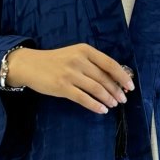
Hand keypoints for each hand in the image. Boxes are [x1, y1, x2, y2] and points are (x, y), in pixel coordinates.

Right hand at [10, 43, 134, 113]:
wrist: (30, 64)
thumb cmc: (55, 61)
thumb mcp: (75, 55)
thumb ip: (92, 64)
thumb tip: (114, 79)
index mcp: (85, 50)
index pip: (110, 64)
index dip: (122, 76)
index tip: (130, 86)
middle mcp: (79, 60)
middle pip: (104, 78)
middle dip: (116, 90)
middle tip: (122, 99)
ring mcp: (70, 74)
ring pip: (96, 88)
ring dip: (108, 98)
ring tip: (114, 105)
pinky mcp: (62, 87)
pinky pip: (83, 98)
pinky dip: (95, 105)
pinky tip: (102, 110)